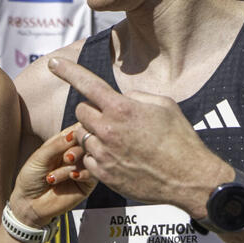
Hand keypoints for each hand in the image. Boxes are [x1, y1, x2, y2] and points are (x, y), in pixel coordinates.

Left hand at [9, 124, 95, 228]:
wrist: (29, 203)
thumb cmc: (31, 177)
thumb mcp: (40, 157)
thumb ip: (57, 145)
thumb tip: (75, 132)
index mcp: (63, 143)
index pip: (78, 129)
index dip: (80, 129)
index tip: (76, 136)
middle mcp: (75, 153)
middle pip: (88, 142)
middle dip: (78, 148)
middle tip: (67, 158)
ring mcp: (82, 168)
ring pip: (89, 158)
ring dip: (74, 164)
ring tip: (55, 176)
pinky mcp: (87, 184)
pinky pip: (93, 173)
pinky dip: (83, 173)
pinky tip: (72, 177)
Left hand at [47, 57, 226, 213]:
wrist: (189, 179)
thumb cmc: (181, 140)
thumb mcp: (164, 106)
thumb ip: (136, 96)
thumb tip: (121, 97)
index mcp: (122, 109)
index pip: (87, 83)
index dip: (67, 71)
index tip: (53, 63)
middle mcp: (108, 130)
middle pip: (81, 112)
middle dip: (92, 111)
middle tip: (112, 118)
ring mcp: (104, 154)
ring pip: (82, 136)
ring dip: (94, 135)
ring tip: (119, 141)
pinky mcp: (103, 174)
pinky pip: (88, 159)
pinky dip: (98, 156)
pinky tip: (119, 158)